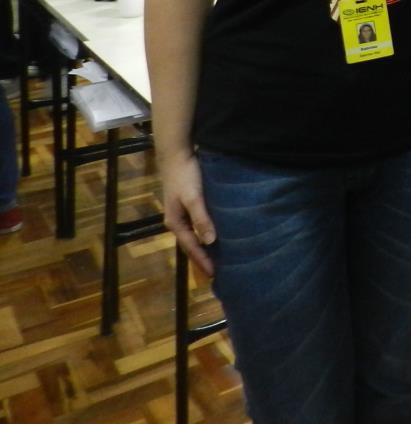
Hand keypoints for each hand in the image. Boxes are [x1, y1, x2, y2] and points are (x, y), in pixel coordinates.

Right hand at [158, 151, 214, 276]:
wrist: (176, 154)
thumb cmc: (185, 176)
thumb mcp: (194, 197)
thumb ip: (201, 218)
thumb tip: (210, 241)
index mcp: (175, 223)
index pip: (191, 247)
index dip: (202, 260)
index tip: (214, 274)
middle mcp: (177, 220)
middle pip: (191, 244)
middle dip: (202, 258)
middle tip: (217, 271)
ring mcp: (182, 212)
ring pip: (194, 235)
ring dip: (204, 246)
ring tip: (218, 256)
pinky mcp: (189, 203)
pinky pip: (198, 224)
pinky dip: (206, 232)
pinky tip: (217, 233)